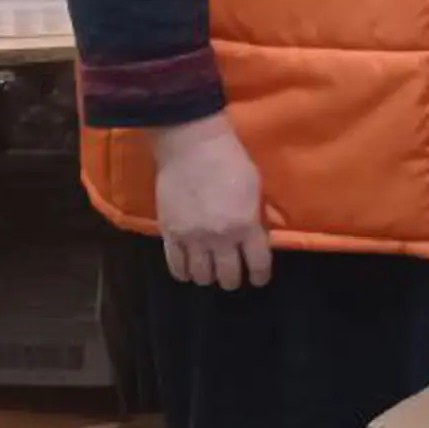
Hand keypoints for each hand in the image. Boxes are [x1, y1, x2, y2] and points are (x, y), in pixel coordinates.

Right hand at [152, 114, 271, 288]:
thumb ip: (256, 217)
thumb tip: (257, 238)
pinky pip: (176, 266)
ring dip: (208, 277)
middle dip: (233, 280)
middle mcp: (220, 238)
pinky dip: (184, 272)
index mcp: (246, 225)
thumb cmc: (231, 161)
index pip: (257, 264)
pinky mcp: (169, 234)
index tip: (259, 279)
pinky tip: (189, 270)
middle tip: (233, 277)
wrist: (192, 147)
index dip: (260, 276)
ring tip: (211, 272)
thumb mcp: (256, 189)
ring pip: (201, 276)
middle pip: (227, 276)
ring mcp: (192, 238)